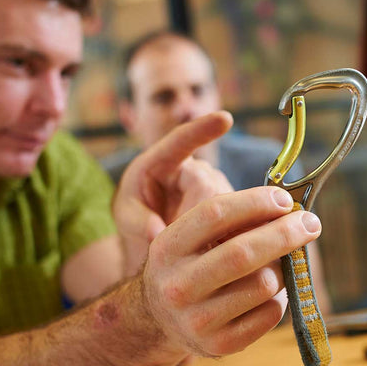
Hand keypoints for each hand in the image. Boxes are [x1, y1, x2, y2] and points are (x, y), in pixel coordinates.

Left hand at [113, 111, 233, 274]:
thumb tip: (155, 231)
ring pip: (226, 204)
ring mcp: (217, 186)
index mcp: (162, 162)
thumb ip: (137, 221)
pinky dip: (230, 232)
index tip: (224, 119)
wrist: (158, 238)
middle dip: (194, 217)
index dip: (202, 129)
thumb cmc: (139, 219)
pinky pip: (240, 216)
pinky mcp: (233, 205)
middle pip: (206, 186)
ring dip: (211, 228)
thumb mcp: (127, 217)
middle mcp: (194, 170)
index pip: (182, 140)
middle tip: (179, 242)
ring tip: (192, 246)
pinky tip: (218, 244)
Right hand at [138, 186, 321, 358]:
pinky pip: (270, 313)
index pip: (215, 214)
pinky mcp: (220, 345)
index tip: (285, 200)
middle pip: (242, 253)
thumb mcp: (194, 239)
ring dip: (283, 269)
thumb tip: (287, 211)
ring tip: (280, 264)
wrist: (162, 321)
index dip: (256, 202)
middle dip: (284, 233)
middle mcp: (177, 286)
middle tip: (311, 222)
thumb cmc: (191, 266)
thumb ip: (233, 221)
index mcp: (168, 248)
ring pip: (264, 284)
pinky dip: (279, 298)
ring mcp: (197, 320)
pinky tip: (268, 293)